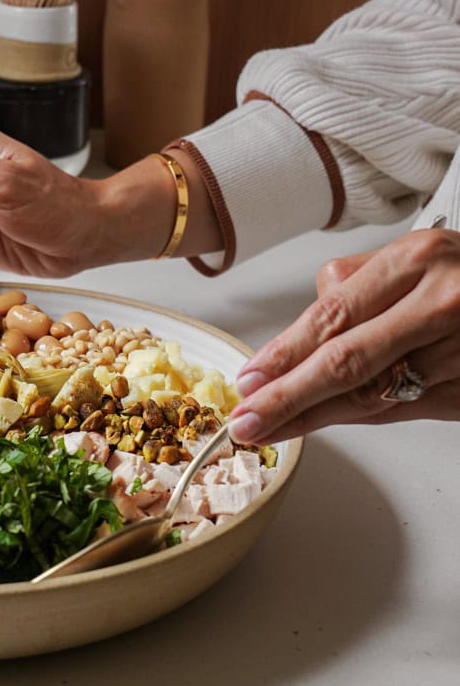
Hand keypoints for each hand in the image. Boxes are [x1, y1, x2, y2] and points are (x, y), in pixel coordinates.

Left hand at [227, 225, 459, 443]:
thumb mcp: (416, 256)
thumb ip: (356, 287)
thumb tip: (296, 335)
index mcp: (419, 260)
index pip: (333, 317)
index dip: (284, 355)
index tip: (248, 381)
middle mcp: (442, 304)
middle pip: (347, 362)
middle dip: (288, 398)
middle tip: (245, 421)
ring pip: (372, 395)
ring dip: (314, 417)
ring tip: (269, 429)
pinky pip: (400, 410)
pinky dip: (354, 419)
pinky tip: (317, 424)